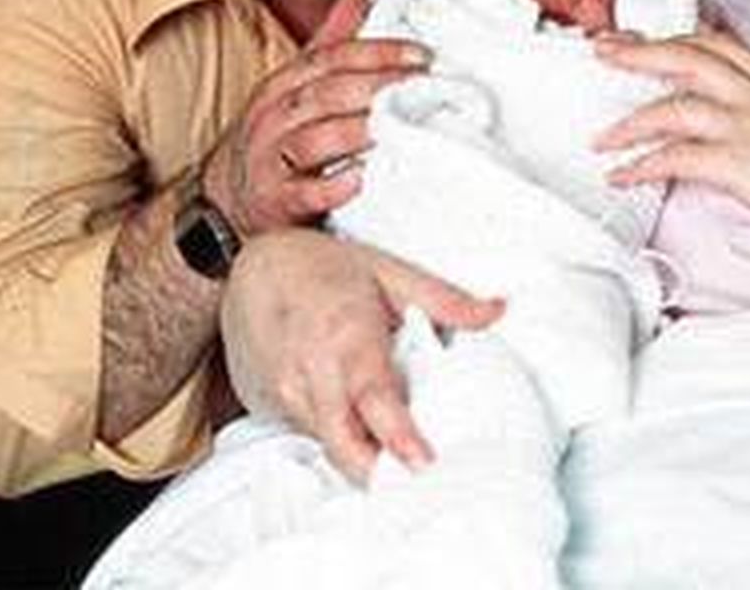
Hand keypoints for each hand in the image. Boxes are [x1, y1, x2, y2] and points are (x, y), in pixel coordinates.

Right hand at [203, 0, 429, 233]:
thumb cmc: (277, 134)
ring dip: (355, 132)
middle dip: (377, 87)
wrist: (225, 199)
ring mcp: (271, 160)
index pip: (332, 58)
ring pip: (312, 140)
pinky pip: (300, 193)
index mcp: (286, 83)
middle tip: (424, 88)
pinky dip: (329, 187)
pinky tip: (358, 180)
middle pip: (326, 94)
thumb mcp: (298, 82)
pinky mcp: (275, 202)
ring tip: (394, 127)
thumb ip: (335, 37)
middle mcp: (275, 116)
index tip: (422, 56)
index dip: (377, 54)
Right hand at [219, 228, 503, 482]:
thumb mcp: (388, 270)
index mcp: (345, 335)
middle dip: (380, 471)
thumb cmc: (320, 266)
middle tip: (420, 483)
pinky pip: (313, 433)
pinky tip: (363, 428)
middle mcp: (309, 371)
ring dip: (364, 455)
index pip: (372, 397)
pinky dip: (341, 436)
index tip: (423, 462)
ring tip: (401, 457)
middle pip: (344, 442)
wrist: (252, 266)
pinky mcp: (271, 406)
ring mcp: (285, 392)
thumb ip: (445, 299)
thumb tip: (496, 310)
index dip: (397, 435)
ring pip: (330, 443)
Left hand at [594, 30, 749, 252]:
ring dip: (628, 123)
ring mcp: (748, 124)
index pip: (717, 44)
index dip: (675, 38)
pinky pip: (674, 158)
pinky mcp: (738, 162)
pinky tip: (624, 176)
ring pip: (670, 106)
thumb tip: (742, 128)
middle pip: (685, 56)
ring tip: (603, 139)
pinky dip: (640, 166)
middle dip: (638, 52)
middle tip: (603, 52)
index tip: (644, 39)